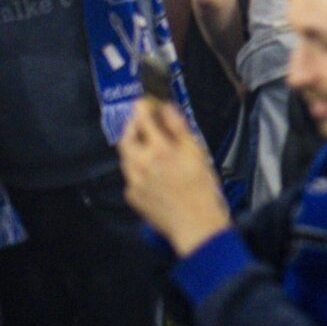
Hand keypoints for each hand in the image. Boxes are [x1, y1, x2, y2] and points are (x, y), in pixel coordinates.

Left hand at [116, 94, 231, 256]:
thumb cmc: (201, 187)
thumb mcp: (196, 151)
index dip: (142, 106)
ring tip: (150, 146)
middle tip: (143, 122)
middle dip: (132, 126)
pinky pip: (130, 175)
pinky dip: (138, 167)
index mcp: (157, 149)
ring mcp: (133, 181)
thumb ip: (178, 126)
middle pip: (125, 137)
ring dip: (134, 146)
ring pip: (126, 156)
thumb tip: (165, 107)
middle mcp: (140, 163)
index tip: (145, 102)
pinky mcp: (132, 196)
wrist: (195, 224)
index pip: (141, 118)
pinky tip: (153, 172)